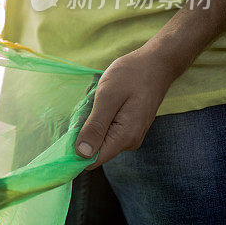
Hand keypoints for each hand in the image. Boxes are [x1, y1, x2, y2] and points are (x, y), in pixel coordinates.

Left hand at [74, 46, 175, 167]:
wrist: (156, 63)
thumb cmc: (131, 75)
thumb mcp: (108, 98)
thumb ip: (95, 127)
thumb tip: (81, 154)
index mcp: (124, 138)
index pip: (92, 160)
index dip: (75, 150)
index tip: (69, 128)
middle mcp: (128, 142)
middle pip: (93, 147)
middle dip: (84, 128)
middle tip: (90, 103)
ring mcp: (129, 135)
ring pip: (98, 135)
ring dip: (91, 118)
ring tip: (100, 97)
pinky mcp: (128, 127)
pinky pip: (106, 127)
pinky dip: (99, 114)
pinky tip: (105, 98)